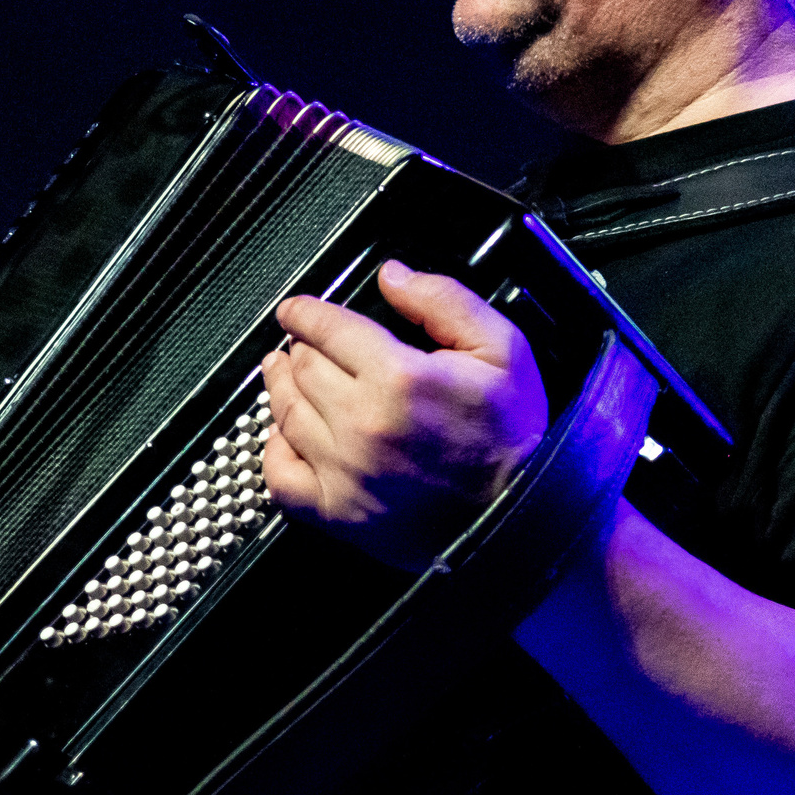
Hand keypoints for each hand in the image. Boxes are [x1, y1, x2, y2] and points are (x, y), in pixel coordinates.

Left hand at [261, 260, 548, 565]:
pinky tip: (282, 434)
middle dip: (298, 347)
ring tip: (281, 373)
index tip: (295, 310)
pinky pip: (281, 477)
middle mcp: (362, 425)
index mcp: (399, 379)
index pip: (328, 329)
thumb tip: (392, 277)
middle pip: (303, 368)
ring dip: (279, 387)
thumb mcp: (502, 349)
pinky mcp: (339, 514)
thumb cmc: (516, 439)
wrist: (521, 517)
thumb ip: (444, 301)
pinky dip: (273, 450)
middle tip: (300, 342)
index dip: (305, 313)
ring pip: (286, 414)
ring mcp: (345, 473)